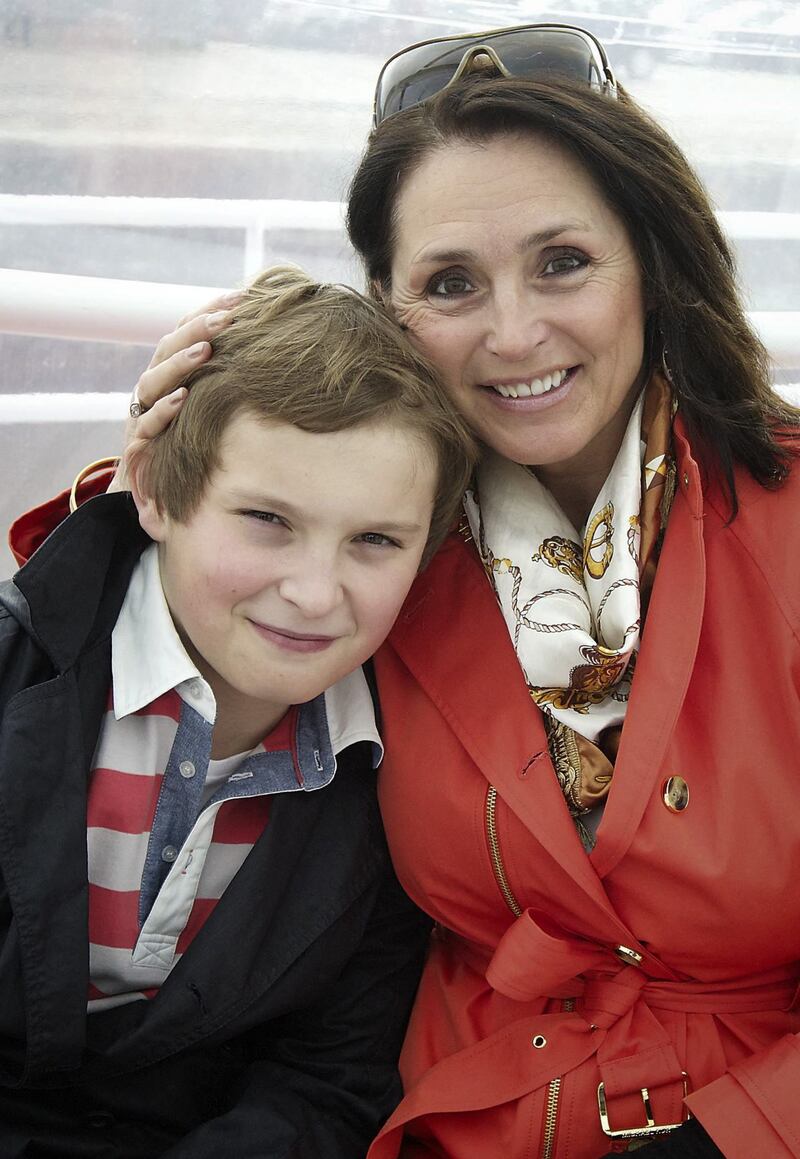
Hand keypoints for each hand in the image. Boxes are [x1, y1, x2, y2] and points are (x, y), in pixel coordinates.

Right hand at [111, 289, 244, 490]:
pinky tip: (183, 399)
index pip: (184, 333)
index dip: (208, 313)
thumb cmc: (187, 449)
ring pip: (153, 380)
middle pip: (168, 348)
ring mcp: (141, 413)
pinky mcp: (136, 443)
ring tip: (206, 350)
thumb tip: (267, 358)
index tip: (241, 298)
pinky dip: (164, 410)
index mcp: (168, 375)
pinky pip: (146, 423)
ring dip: (180, 364)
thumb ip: (224, 384)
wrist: (154, 499)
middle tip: (227, 316)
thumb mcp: (207, 413)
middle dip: (197, 329)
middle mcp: (152, 389)